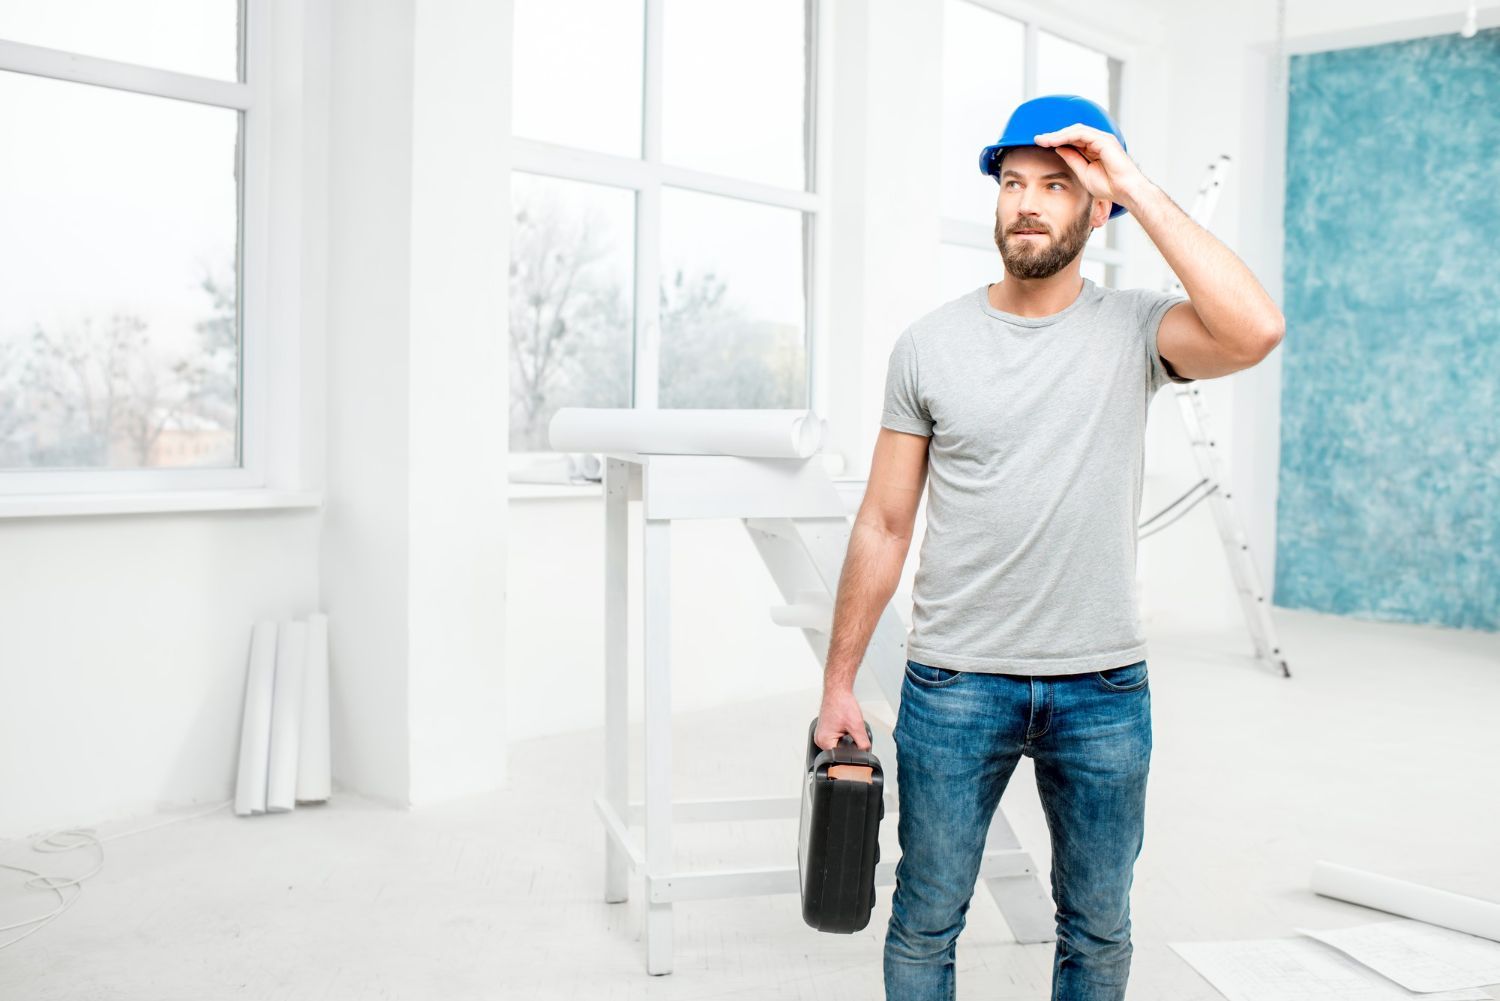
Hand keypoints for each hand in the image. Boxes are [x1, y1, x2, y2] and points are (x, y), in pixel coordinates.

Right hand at [815, 686, 870, 750]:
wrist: (838, 691)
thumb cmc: (842, 703)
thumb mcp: (856, 726)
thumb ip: (863, 743)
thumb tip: (865, 753)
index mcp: (824, 741)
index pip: (841, 757)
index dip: (852, 752)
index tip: (856, 742)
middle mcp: (820, 740)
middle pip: (839, 752)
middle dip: (849, 744)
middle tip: (851, 730)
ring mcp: (821, 735)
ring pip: (839, 746)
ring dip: (846, 739)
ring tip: (847, 726)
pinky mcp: (825, 731)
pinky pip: (835, 739)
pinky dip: (843, 735)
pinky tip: (844, 726)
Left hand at [1032, 123, 1147, 208]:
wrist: (1125, 191)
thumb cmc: (1109, 186)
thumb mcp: (1083, 173)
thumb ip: (1072, 159)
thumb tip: (1059, 149)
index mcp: (1094, 148)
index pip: (1072, 139)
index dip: (1056, 140)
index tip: (1041, 144)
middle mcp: (1098, 141)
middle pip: (1072, 132)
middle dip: (1054, 135)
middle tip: (1037, 139)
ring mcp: (1102, 139)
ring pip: (1076, 130)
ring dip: (1058, 134)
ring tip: (1043, 140)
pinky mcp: (1104, 140)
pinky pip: (1081, 134)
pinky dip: (1066, 136)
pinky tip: (1054, 141)